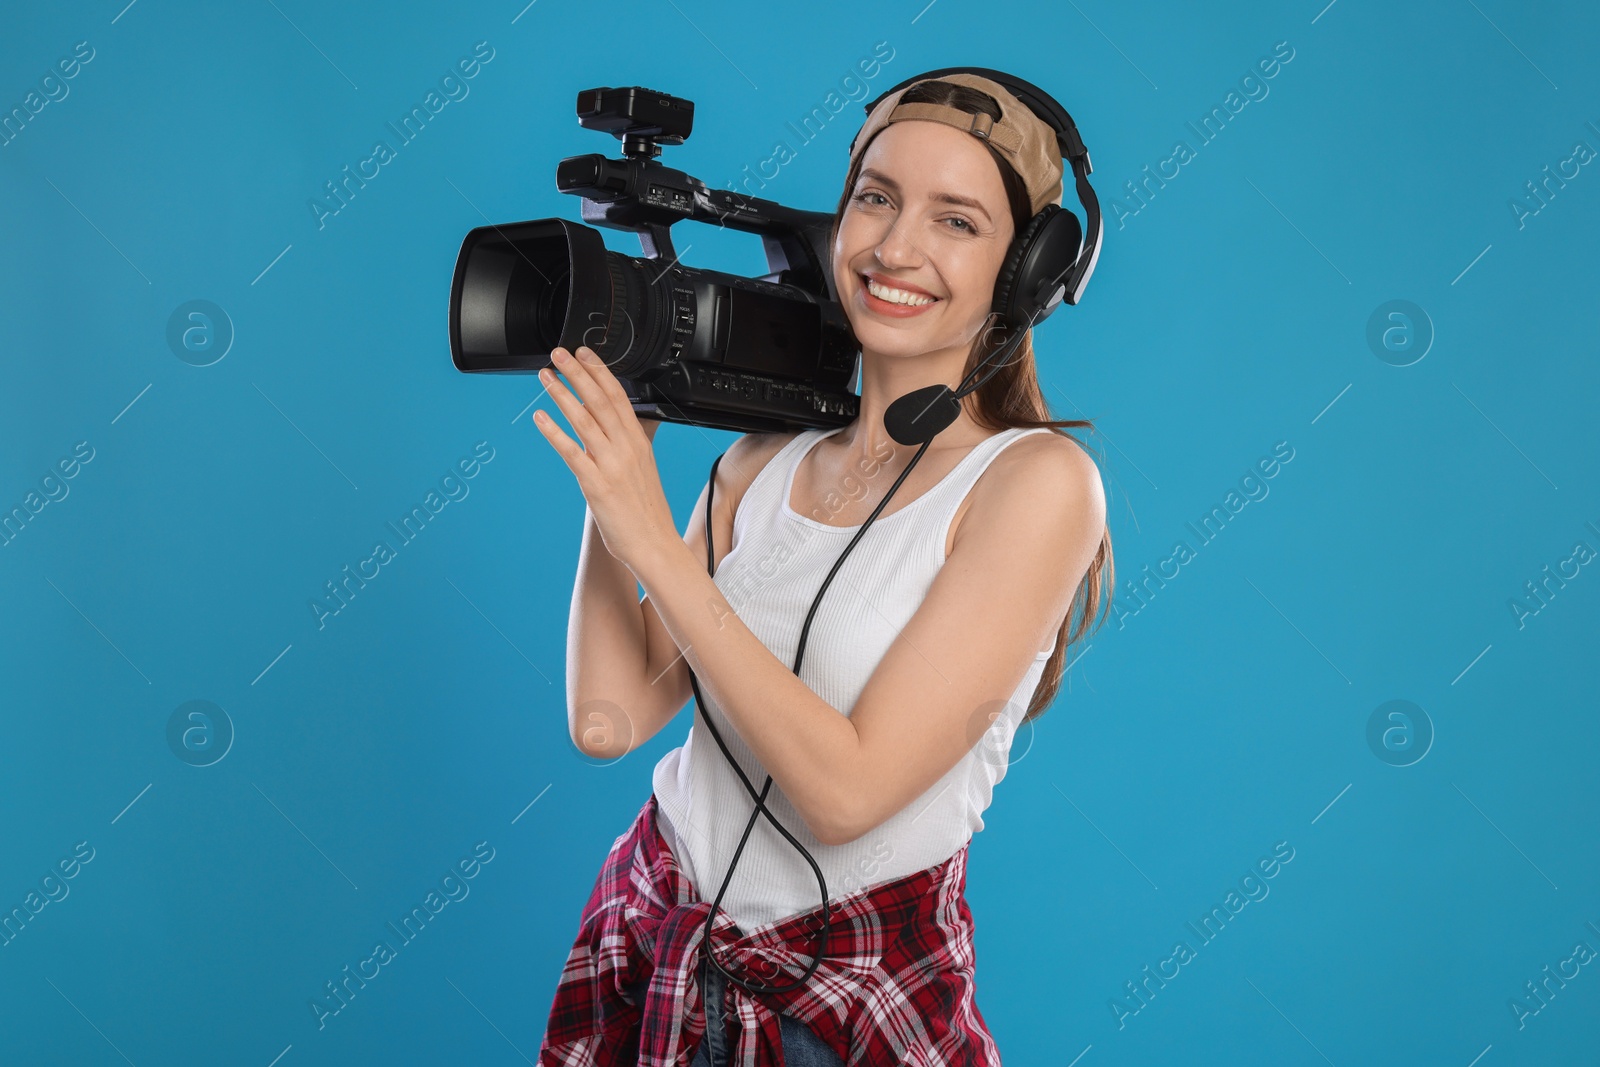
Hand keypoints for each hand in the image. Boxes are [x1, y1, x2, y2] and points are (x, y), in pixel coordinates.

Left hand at [533, 345, 674, 574]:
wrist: (654, 545)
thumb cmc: (647, 512)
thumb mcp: (644, 469)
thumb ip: (628, 445)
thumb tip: (616, 426)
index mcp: (638, 443)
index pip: (620, 397)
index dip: (600, 372)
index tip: (584, 354)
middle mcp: (626, 449)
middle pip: (601, 401)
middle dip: (578, 373)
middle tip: (559, 354)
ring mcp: (611, 466)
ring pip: (585, 420)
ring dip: (563, 394)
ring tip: (546, 377)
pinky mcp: (596, 485)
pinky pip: (572, 452)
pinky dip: (555, 432)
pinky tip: (540, 418)